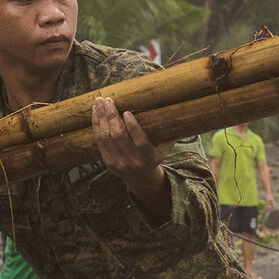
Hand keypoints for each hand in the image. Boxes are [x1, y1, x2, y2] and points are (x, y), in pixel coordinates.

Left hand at [90, 96, 166, 215]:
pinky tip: (96, 112)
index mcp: (148, 157)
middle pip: (119, 136)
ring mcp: (117, 162)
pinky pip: (99, 141)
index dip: (132, 127)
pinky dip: (96, 125)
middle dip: (112, 116)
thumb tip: (183, 110)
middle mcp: (132, 161)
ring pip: (106, 137)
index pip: (139, 141)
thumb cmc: (154, 156)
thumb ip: (170, 131)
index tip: (127, 112)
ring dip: (101, 117)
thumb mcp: (164, 147)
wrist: (141, 178)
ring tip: (100, 101)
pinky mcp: (107, 161)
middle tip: (109, 100)